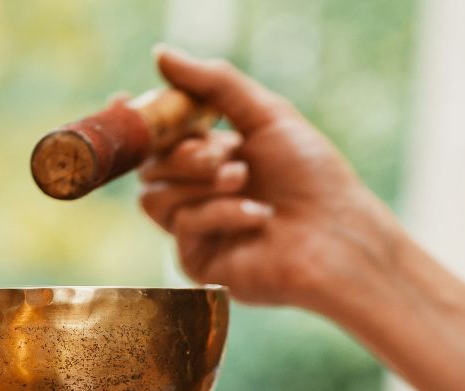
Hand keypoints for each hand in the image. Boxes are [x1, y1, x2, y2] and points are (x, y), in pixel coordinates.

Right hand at [138, 45, 403, 316]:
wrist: (339, 235)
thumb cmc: (313, 176)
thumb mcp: (266, 115)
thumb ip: (214, 84)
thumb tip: (160, 54)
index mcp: (214, 156)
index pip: (160, 138)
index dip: (140, 120)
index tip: (126, 98)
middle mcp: (201, 193)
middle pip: (150, 165)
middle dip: (184, 153)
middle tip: (226, 153)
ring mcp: (198, 230)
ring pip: (155, 197)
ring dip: (200, 182)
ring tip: (243, 180)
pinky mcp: (200, 262)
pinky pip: (181, 226)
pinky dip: (219, 213)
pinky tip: (258, 216)